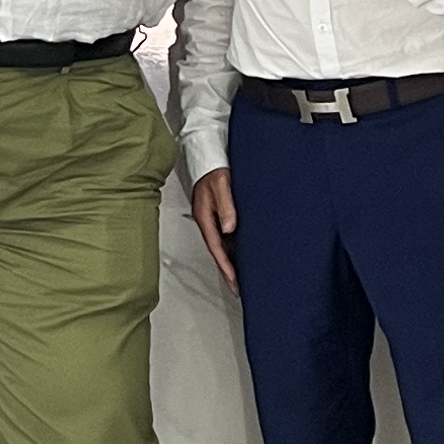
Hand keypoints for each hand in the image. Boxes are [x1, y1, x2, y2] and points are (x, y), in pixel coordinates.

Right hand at [190, 168, 238, 291]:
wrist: (208, 155)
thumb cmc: (214, 169)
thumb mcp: (221, 185)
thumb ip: (226, 206)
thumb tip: (229, 228)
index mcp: (204, 217)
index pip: (216, 248)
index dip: (225, 266)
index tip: (234, 281)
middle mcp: (206, 220)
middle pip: (217, 251)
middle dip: (226, 270)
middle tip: (237, 288)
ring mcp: (211, 218)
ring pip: (220, 245)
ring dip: (229, 262)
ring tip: (239, 278)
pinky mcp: (217, 213)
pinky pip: (224, 237)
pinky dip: (230, 249)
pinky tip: (239, 255)